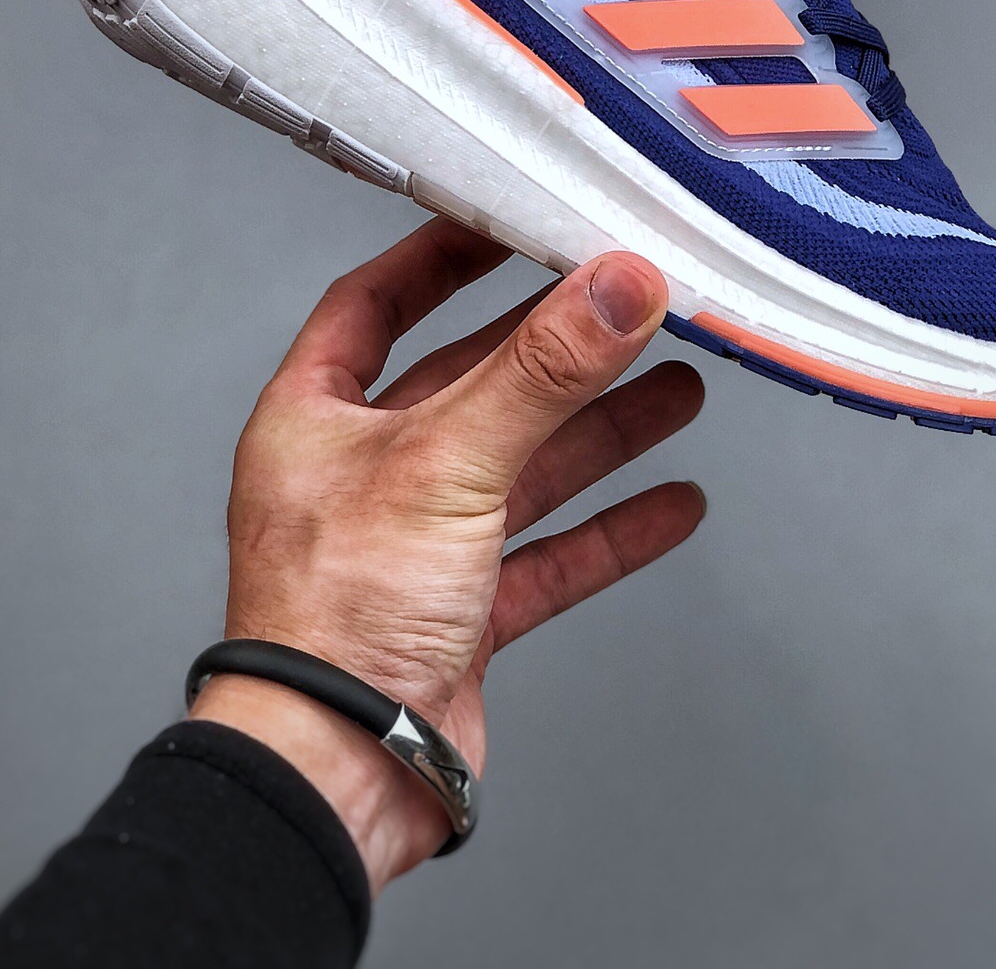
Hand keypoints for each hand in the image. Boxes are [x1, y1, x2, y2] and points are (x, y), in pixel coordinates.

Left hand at [190, 217, 704, 889]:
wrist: (338, 774)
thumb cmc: (335, 619)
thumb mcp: (447, 462)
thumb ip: (541, 371)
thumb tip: (616, 284)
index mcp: (317, 418)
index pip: (376, 303)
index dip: (442, 257)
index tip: (510, 221)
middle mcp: (363, 473)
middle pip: (473, 384)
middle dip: (557, 351)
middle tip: (629, 308)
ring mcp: (415, 546)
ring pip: (522, 467)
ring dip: (600, 432)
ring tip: (678, 392)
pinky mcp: (460, 615)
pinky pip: (548, 554)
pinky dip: (610, 529)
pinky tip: (671, 506)